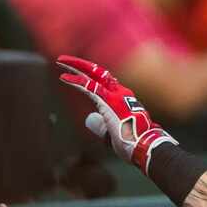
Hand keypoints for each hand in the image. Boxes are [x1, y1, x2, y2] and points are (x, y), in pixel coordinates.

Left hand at [56, 55, 177, 174]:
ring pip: (93, 75)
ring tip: (61, 62)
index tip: (80, 73)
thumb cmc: (134, 143)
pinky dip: (75, 81)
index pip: (106, 82)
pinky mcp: (108, 101)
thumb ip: (103, 124)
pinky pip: (89, 87)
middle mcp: (121, 93)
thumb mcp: (116, 131)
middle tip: (65, 60)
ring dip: (76, 67)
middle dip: (82, 65)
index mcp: (125, 99)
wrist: (145, 146)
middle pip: (99, 72)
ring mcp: (116, 95)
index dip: (91, 75)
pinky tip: (64, 77)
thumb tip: (90, 119)